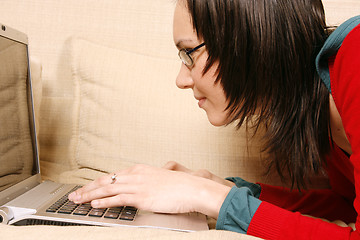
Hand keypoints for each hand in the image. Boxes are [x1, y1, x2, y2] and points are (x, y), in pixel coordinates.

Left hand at [68, 164, 230, 218]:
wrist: (192, 188)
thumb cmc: (179, 185)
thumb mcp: (160, 179)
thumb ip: (146, 182)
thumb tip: (138, 189)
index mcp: (139, 170)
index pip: (112, 176)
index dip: (97, 182)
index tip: (87, 187)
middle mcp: (135, 175)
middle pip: (105, 181)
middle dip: (87, 188)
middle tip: (74, 194)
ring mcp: (137, 186)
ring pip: (107, 190)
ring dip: (90, 195)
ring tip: (77, 200)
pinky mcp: (141, 197)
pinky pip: (118, 199)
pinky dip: (104, 202)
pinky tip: (94, 204)